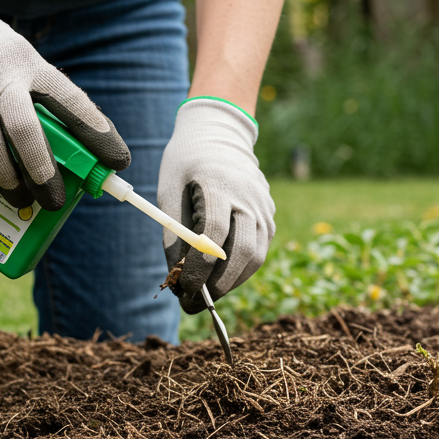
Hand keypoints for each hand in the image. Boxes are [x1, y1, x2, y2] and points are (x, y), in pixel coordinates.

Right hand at [0, 0, 129, 210]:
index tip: (118, 162)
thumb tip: (66, 157)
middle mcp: (1, 70)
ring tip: (17, 197)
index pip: (72, 100)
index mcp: (31, 62)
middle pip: (25, 128)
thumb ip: (37, 100)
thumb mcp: (17, 61)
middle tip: (51, 199)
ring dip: (5, 179)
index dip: (97, 134)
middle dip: (42, 171)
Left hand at [158, 98, 274, 313]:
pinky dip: (240, 271)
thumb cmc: (186, 163)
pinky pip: (259, 251)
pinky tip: (219, 278)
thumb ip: (173, 233)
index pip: (213, 234)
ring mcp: (264, 207)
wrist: (220, 134)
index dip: (198, 266)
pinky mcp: (269, 217)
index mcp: (218, 184)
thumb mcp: (169, 190)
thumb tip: (175, 277)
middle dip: (217, 286)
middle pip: (241, 251)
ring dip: (230, 283)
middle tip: (193, 304)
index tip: (182, 288)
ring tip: (204, 295)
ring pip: (255, 257)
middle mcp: (248, 197)